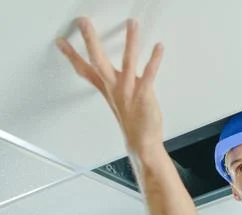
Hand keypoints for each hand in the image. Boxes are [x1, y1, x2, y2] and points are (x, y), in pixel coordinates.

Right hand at [56, 17, 164, 153]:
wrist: (142, 142)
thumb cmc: (132, 122)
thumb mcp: (117, 101)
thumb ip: (114, 85)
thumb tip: (116, 72)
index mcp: (107, 89)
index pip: (84, 70)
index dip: (72, 56)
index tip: (61, 41)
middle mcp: (115, 88)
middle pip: (98, 61)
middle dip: (90, 41)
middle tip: (83, 23)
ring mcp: (129, 91)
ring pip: (128, 62)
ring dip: (130, 41)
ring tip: (132, 24)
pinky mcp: (144, 94)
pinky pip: (149, 74)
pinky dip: (154, 60)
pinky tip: (159, 47)